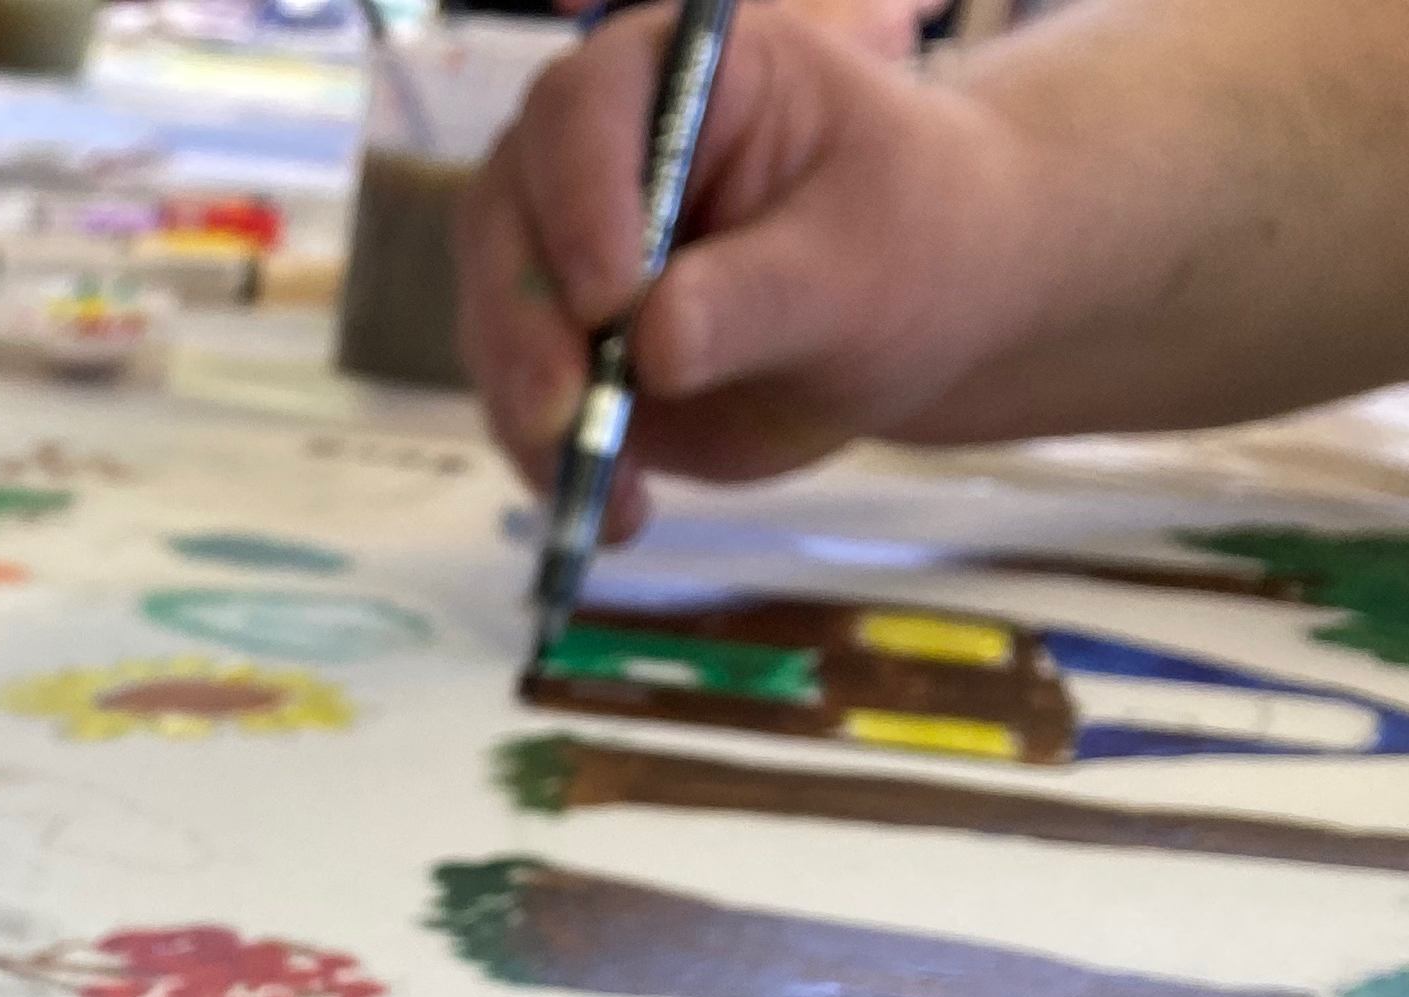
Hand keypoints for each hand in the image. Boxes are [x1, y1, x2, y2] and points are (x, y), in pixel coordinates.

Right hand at [458, 4, 1046, 529]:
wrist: (913, 315)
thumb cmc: (910, 242)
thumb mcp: (864, 262)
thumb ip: (762, 295)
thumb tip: (657, 344)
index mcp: (681, 74)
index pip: (587, 104)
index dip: (580, 196)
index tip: (612, 297)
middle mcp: (595, 149)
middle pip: (505, 216)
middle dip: (525, 324)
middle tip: (565, 414)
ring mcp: (561, 250)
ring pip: (495, 318)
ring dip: (529, 410)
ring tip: (601, 486)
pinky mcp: (557, 344)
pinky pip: (521, 401)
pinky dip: (552, 462)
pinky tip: (617, 511)